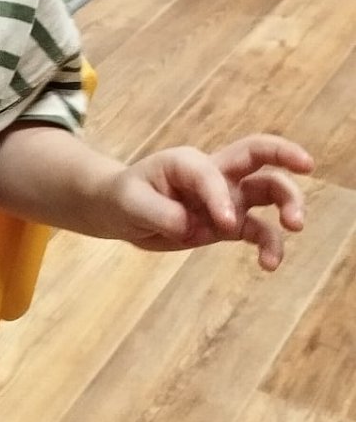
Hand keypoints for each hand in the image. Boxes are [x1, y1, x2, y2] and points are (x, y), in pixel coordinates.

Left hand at [102, 137, 311, 270]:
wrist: (119, 212)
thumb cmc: (124, 197)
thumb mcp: (131, 203)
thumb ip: (162, 213)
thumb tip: (195, 226)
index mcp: (188, 162)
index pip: (214, 174)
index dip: (221, 198)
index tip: (222, 224)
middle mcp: (214, 174)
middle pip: (260, 157)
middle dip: (286, 160)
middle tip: (303, 175)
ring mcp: (225, 198)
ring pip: (269, 192)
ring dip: (289, 204)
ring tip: (294, 227)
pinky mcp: (227, 224)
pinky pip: (257, 231)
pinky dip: (269, 245)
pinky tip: (269, 265)